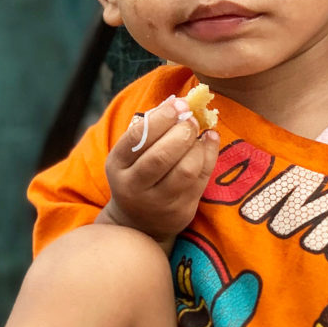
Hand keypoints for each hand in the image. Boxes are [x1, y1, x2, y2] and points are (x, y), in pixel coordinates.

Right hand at [98, 95, 218, 247]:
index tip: (179, 104)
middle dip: (182, 132)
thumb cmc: (137, 174)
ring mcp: (159, 202)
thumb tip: (178, 103)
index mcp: (117, 165)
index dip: (161, 118)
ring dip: (197, 145)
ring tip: (199, 132)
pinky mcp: (181, 210)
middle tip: (191, 119)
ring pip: (185, 170)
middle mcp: (134, 187)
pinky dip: (210, 155)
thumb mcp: (131, 155)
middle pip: (161, 157)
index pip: (137, 138)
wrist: (138, 223)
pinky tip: (210, 140)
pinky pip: (201, 179)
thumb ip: (149, 129)